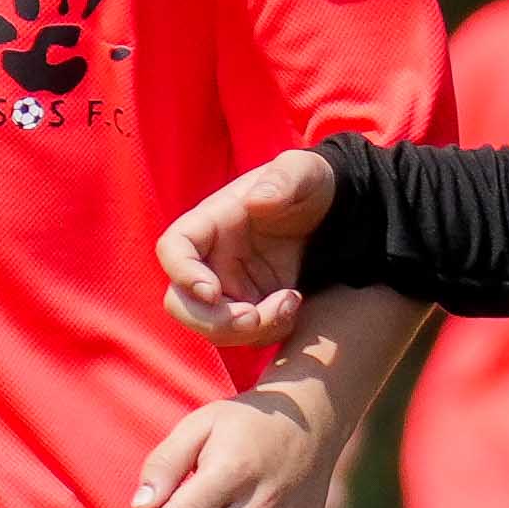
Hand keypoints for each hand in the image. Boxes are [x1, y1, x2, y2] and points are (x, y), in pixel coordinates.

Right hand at [158, 148, 338, 347]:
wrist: (335, 211)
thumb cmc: (310, 183)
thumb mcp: (303, 172)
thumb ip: (284, 179)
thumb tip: (257, 200)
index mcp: (211, 222)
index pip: (174, 249)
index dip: (182, 274)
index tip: (211, 292)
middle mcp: (212, 259)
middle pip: (181, 303)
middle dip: (213, 321)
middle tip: (254, 319)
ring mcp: (230, 286)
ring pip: (213, 328)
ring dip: (248, 330)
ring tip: (291, 302)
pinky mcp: (252, 306)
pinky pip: (246, 335)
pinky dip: (268, 332)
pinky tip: (296, 305)